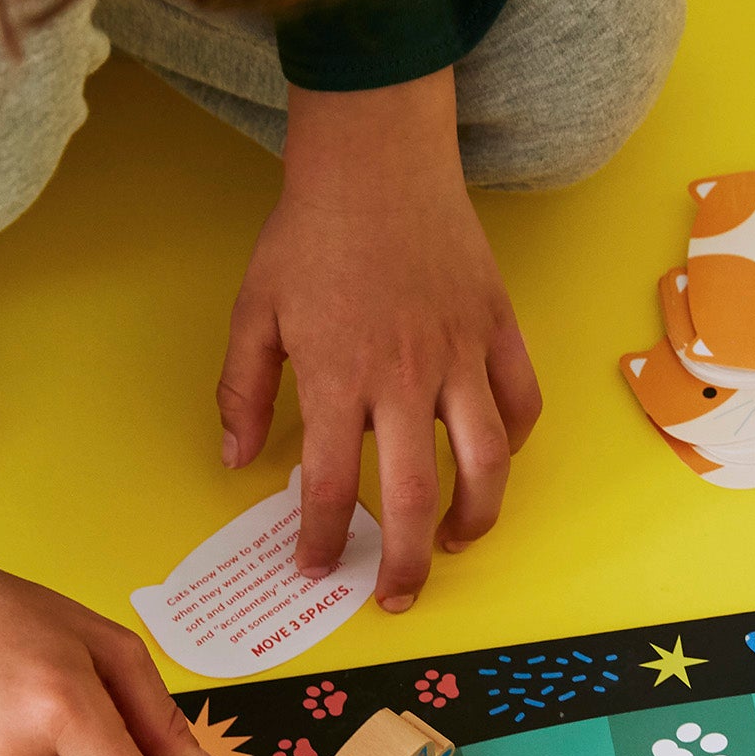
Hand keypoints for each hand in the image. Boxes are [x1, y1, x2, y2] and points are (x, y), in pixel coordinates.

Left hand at [215, 68, 542, 611]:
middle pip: (410, 496)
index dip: (318, 536)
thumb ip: (242, 390)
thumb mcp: (255, 310)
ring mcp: (460, 356)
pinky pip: (521, 404)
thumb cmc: (310, 232)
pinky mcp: (497, 329)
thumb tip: (233, 458)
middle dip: (401, 561)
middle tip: (392, 595)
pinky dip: (513, 443)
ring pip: (484, 463)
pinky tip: (491, 463)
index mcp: (337, 378)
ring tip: (453, 543)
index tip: (313, 565)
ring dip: (473, 518)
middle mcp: (404, 378)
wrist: (377, 160)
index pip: (326, 484)